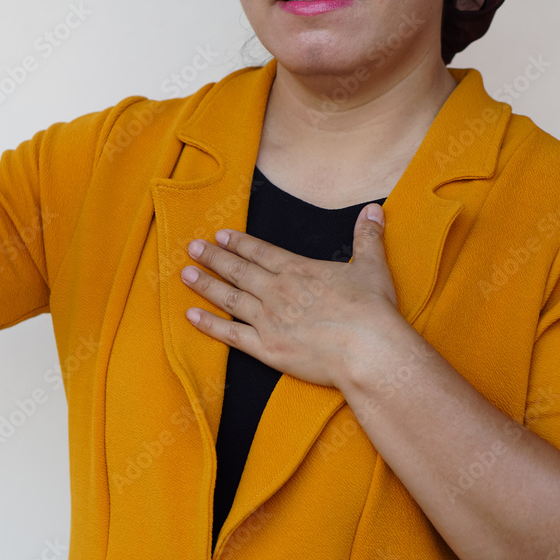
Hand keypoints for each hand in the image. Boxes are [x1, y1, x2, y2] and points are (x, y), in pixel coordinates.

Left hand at [180, 202, 400, 387]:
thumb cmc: (373, 310)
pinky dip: (209, 325)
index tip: (219, 235)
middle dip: (213, 258)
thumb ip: (367, 237)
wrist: (368, 349)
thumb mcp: (372, 267)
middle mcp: (277, 291)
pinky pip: (230, 335)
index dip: (238, 243)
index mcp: (298, 270)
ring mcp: (268, 320)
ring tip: (185, 274)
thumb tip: (373, 209)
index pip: (260, 252)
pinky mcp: (266, 348)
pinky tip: (191, 316)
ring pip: (229, 298)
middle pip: (238, 271)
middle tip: (192, 248)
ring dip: (205, 285)